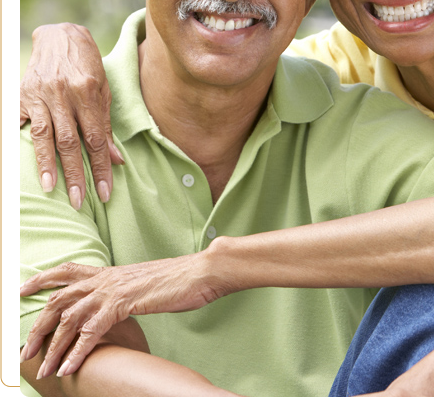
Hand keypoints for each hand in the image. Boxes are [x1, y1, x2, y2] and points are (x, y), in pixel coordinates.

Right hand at [20, 23, 123, 207]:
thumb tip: (115, 160)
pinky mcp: (23, 94)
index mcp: (89, 92)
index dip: (100, 167)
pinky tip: (28, 163)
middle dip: (75, 174)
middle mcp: (64, 93)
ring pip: (44, 136)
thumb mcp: (104, 90)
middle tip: (79, 201)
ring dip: (47, 165)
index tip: (105, 192)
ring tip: (50, 189)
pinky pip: (22, 122)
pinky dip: (25, 142)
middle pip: (70, 142)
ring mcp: (41, 94)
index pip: (96, 138)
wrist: (60, 36)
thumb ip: (105, 126)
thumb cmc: (88, 65)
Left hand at [20, 252, 232, 379]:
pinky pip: (92, 330)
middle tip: (25, 351)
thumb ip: (127, 293)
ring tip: (45, 371)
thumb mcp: (146, 285)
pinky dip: (78, 351)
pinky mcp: (125, 302)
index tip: (22, 288)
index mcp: (112, 272)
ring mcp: (115, 289)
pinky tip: (70, 368)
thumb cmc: (182, 279)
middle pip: (60, 298)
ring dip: (54, 346)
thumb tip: (120, 305)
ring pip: (71, 317)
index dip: (43, 278)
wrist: (203, 270)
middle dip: (39, 325)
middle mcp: (108, 278)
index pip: (69, 270)